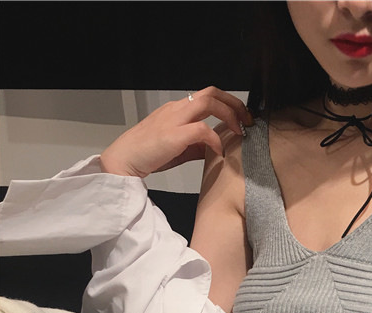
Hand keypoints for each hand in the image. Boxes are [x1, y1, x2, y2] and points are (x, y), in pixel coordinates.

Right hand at [99, 86, 253, 177]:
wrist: (124, 160)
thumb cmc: (149, 154)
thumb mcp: (179, 147)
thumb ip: (198, 144)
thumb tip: (217, 147)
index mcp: (178, 109)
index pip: (208, 96)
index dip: (229, 104)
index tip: (242, 119)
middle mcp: (177, 109)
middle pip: (212, 93)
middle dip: (235, 104)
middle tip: (247, 122)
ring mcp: (174, 119)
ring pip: (208, 102)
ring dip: (229, 115)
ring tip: (239, 132)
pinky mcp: (172, 134)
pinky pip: (202, 130)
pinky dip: (215, 140)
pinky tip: (220, 152)